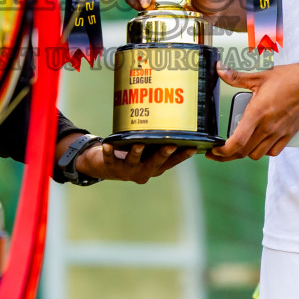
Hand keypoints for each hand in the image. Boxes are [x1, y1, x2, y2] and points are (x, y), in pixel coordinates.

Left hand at [74, 140, 193, 183]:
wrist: (106, 168)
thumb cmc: (133, 155)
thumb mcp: (148, 153)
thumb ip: (158, 144)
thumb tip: (178, 125)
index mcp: (154, 169)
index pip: (170, 163)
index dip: (181, 156)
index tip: (192, 147)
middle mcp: (142, 172)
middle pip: (154, 163)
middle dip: (162, 154)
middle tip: (170, 145)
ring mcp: (126, 171)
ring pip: (133, 162)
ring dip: (136, 153)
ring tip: (139, 144)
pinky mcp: (110, 166)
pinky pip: (110, 158)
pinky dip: (109, 151)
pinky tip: (107, 144)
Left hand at [210, 61, 298, 160]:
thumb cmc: (289, 78)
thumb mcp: (259, 77)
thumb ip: (236, 77)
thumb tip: (220, 69)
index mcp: (257, 113)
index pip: (237, 141)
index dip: (223, 151)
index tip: (214, 150)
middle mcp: (267, 126)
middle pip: (244, 152)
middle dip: (228, 155)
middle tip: (219, 152)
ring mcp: (279, 132)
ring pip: (257, 154)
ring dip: (246, 153)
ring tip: (239, 146)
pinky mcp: (289, 135)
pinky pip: (273, 151)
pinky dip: (264, 151)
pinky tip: (259, 143)